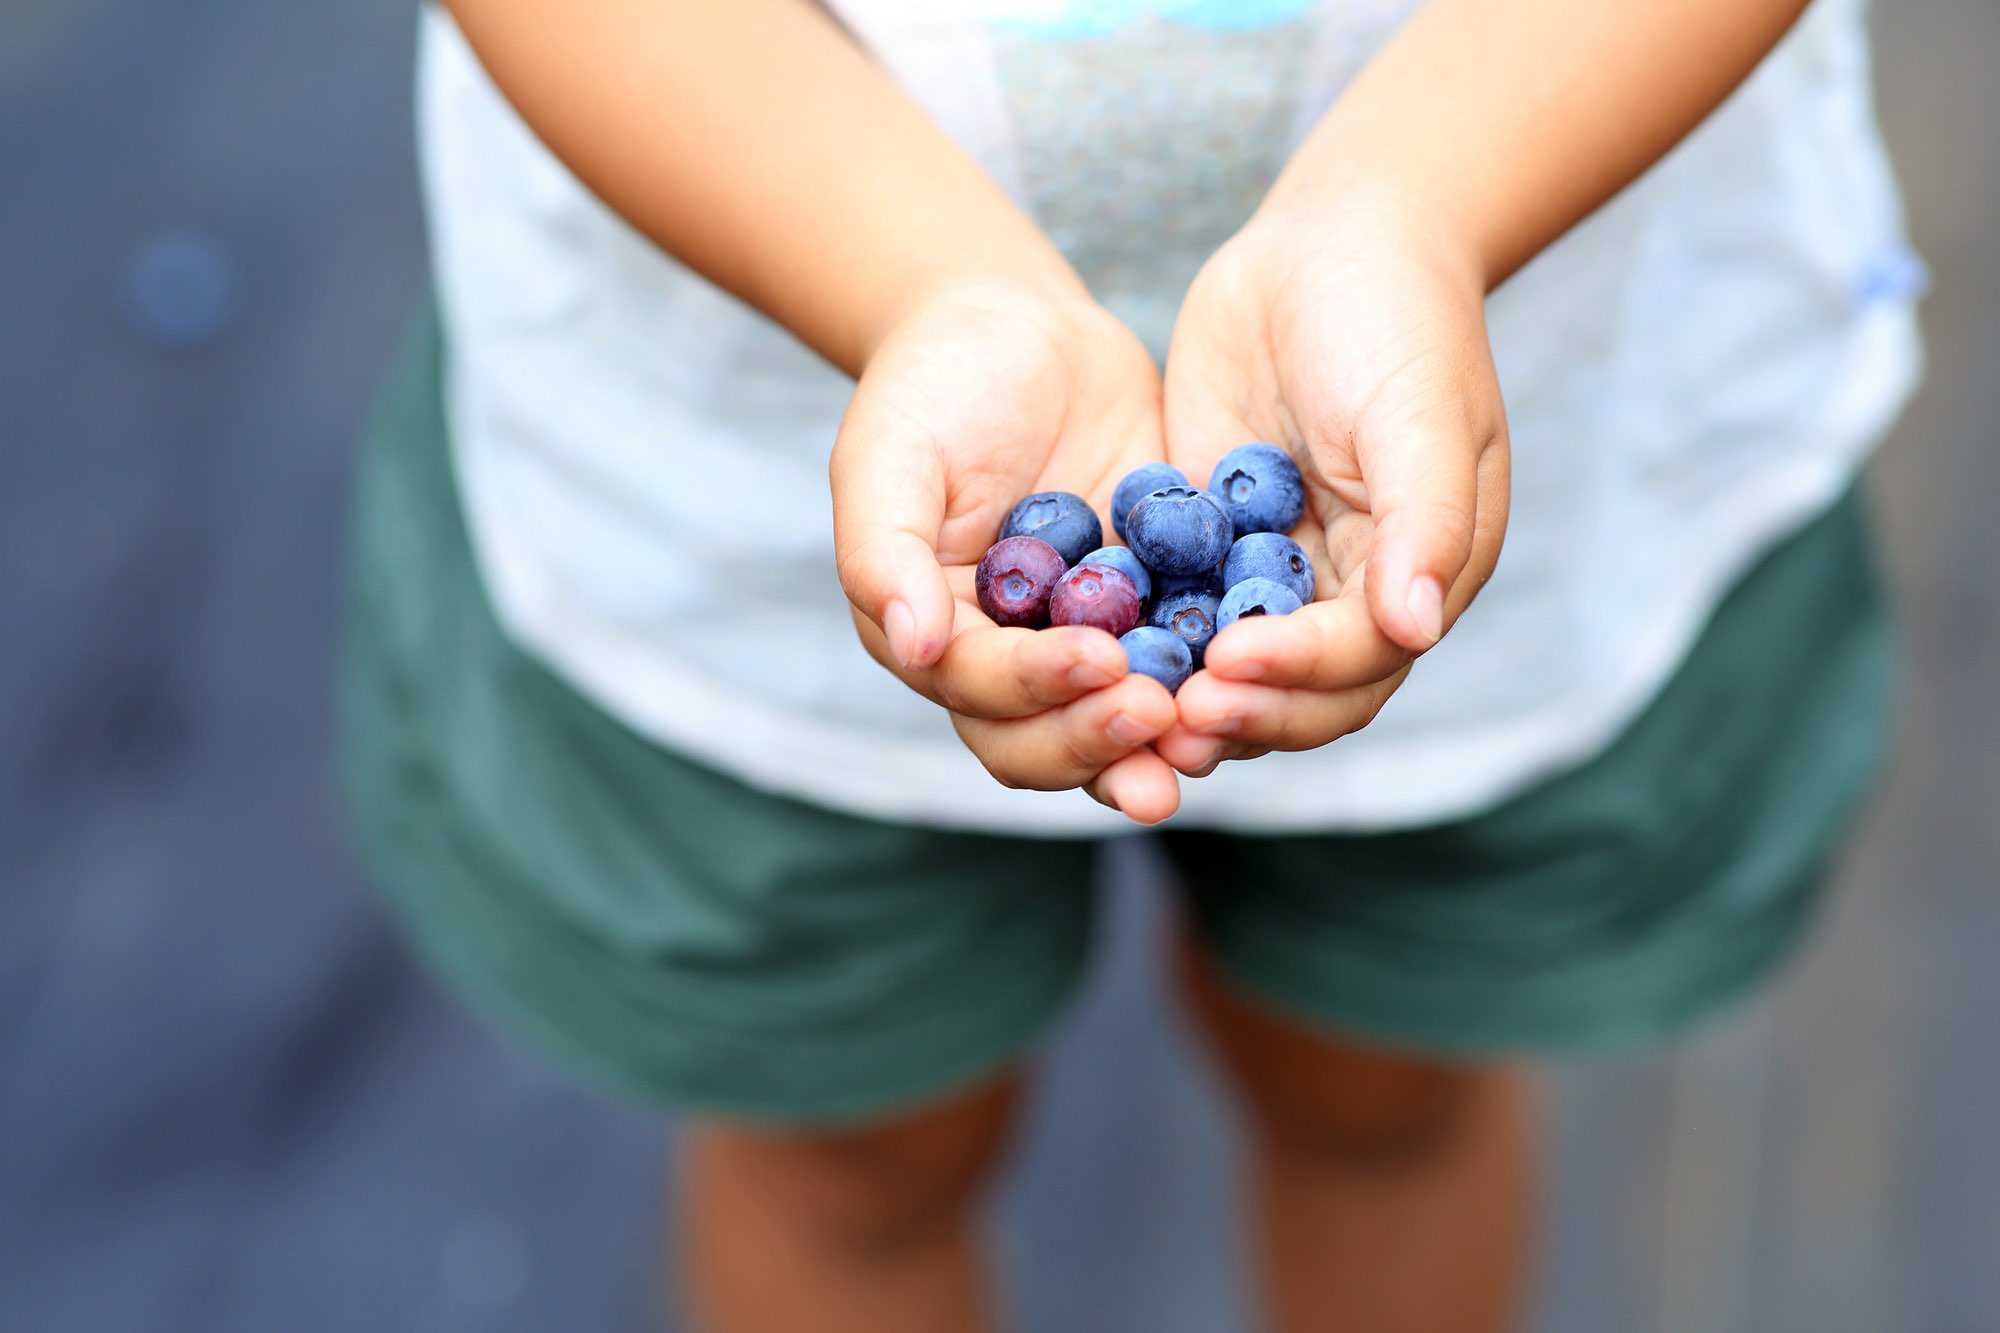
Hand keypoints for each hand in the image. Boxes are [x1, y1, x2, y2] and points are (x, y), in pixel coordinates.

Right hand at [831, 282, 1182, 821]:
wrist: (1021, 332)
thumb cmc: (934, 385)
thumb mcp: (890, 454)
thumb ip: (885, 553)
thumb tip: (915, 649)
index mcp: (935, 639)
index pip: (980, 691)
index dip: (1034, 687)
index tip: (1095, 659)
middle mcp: (1008, 662)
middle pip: (1043, 743)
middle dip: (1098, 740)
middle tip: (1159, 714)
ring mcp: (1086, 643)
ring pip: (1116, 726)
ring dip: (1158, 743)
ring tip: (1208, 732)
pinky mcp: (1154, 610)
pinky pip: (1186, 661)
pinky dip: (1216, 678)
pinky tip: (1263, 671)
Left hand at [1155, 190, 1510, 775]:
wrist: (1329, 240)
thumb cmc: (1395, 318)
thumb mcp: (1419, 413)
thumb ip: (1424, 522)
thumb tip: (1417, 630)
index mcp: (1418, 576)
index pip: (1359, 660)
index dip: (1297, 675)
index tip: (1229, 666)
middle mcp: (1350, 593)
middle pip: (1297, 693)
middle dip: (1239, 711)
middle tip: (1166, 724)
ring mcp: (1274, 571)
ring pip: (1232, 668)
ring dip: (1184, 697)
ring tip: (1122, 710)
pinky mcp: (1209, 544)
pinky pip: (1174, 607)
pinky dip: (1142, 637)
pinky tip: (1086, 649)